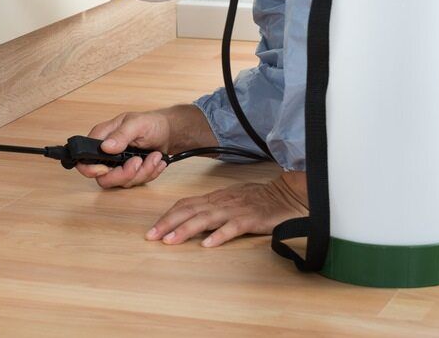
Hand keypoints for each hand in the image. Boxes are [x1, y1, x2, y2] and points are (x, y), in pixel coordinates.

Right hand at [76, 104, 216, 188]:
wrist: (169, 132)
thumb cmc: (152, 123)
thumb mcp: (137, 124)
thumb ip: (121, 135)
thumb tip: (106, 146)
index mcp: (102, 138)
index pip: (84, 160)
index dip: (91, 169)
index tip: (106, 169)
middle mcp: (107, 154)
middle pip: (103, 178)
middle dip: (124, 174)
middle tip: (139, 161)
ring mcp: (119, 165)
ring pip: (122, 182)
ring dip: (142, 172)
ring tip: (155, 156)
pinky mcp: (131, 173)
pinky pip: (136, 182)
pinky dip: (149, 173)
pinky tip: (157, 161)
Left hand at [146, 171, 307, 246]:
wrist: (286, 195)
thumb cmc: (258, 199)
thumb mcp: (230, 200)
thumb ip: (212, 208)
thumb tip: (190, 219)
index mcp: (215, 198)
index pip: (185, 204)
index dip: (167, 216)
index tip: (152, 229)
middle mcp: (221, 202)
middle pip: (189, 211)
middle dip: (167, 223)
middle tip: (151, 236)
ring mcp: (235, 210)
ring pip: (205, 218)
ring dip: (186, 229)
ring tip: (170, 241)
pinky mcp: (251, 219)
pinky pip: (233, 227)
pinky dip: (219, 235)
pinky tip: (208, 244)